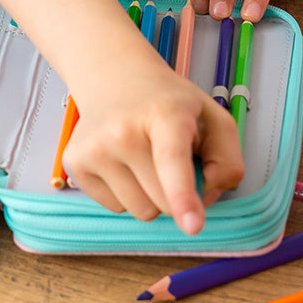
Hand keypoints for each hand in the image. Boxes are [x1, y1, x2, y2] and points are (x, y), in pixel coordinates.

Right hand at [63, 61, 243, 234]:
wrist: (114, 76)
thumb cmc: (168, 102)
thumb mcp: (212, 116)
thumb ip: (227, 159)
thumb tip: (207, 194)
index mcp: (165, 114)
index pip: (172, 160)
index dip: (183, 195)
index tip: (193, 225)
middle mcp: (123, 130)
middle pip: (163, 202)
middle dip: (176, 193)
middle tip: (170, 156)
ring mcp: (94, 147)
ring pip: (140, 211)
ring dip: (150, 195)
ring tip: (145, 156)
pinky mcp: (74, 162)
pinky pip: (115, 208)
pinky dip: (126, 193)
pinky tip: (123, 162)